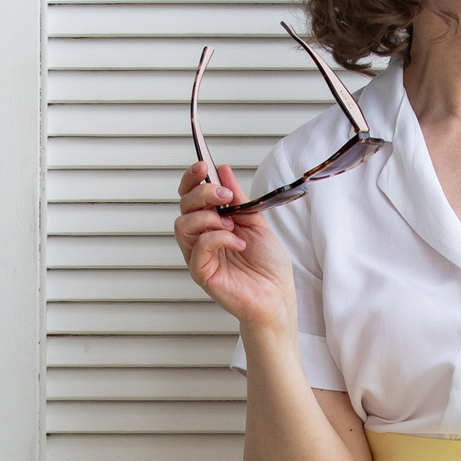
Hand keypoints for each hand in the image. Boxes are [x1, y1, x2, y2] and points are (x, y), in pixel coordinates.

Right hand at [175, 160, 297, 336]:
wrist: (278, 294)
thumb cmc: (268, 264)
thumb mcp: (255, 221)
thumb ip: (237, 198)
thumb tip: (223, 170)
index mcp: (211, 224)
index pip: (190, 197)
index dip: (191, 179)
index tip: (203, 166)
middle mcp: (201, 238)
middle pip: (183, 206)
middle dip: (202, 193)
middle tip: (224, 195)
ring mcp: (198, 255)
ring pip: (182, 225)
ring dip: (207, 216)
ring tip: (231, 224)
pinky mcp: (201, 272)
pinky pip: (198, 247)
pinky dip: (218, 237)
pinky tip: (238, 242)